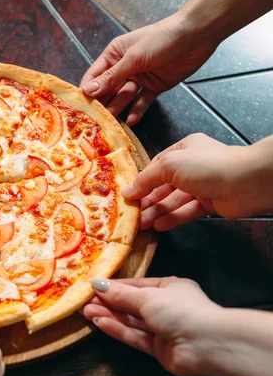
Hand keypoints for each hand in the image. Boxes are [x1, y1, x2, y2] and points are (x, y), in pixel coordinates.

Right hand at [79, 14, 218, 124]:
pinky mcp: (154, 86)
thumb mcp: (133, 58)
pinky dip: (137, 111)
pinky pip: (142, 101)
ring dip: (117, 109)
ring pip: (124, 97)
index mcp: (114, 55)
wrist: (197, 35)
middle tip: (93, 121)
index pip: (94, 76)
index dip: (87, 90)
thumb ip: (111, 77)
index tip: (79, 107)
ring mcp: (139, 78)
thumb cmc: (162, 39)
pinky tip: (131, 121)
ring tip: (110, 124)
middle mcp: (124, 67)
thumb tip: (88, 90)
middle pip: (108, 89)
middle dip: (101, 104)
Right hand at [84, 277, 220, 375]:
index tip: (94, 286)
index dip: (115, 287)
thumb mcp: (147, 296)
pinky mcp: (159, 349)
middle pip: (132, 304)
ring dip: (110, 316)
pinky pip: (135, 336)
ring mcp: (163, 329)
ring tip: (87, 312)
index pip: (136, 286)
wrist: (207, 344)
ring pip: (131, 321)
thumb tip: (97, 284)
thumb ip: (120, 293)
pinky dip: (119, 330)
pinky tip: (102, 323)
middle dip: (109, 302)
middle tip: (85, 301)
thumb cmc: (182, 310)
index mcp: (170, 287)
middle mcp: (167, 307)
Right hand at [122, 133, 272, 230]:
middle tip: (132, 214)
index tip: (128, 195)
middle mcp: (192, 166)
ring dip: (157, 212)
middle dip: (147, 200)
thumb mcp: (169, 165)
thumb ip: (146, 178)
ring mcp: (202, 186)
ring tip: (142, 224)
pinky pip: (187, 211)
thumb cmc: (206, 165)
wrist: (246, 181)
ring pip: (174, 200)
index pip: (156, 166)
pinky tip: (160, 226)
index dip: (141, 181)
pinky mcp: (210, 203)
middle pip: (163, 186)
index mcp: (183, 150)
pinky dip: (173, 218)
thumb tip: (128, 190)